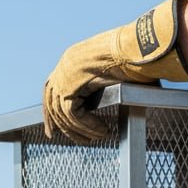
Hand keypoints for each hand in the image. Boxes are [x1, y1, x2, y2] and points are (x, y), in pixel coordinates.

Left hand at [42, 0, 187, 143]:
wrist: (135, 48)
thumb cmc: (133, 56)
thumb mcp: (113, 71)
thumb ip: (103, 85)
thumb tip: (118, 99)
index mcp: (72, 60)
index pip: (53, 89)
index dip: (52, 110)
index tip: (53, 128)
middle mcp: (64, 66)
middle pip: (51, 102)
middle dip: (56, 123)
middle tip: (67, 139)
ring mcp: (64, 75)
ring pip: (63, 113)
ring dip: (80, 129)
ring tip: (98, 137)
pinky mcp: (69, 86)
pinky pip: (73, 114)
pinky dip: (88, 126)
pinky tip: (103, 131)